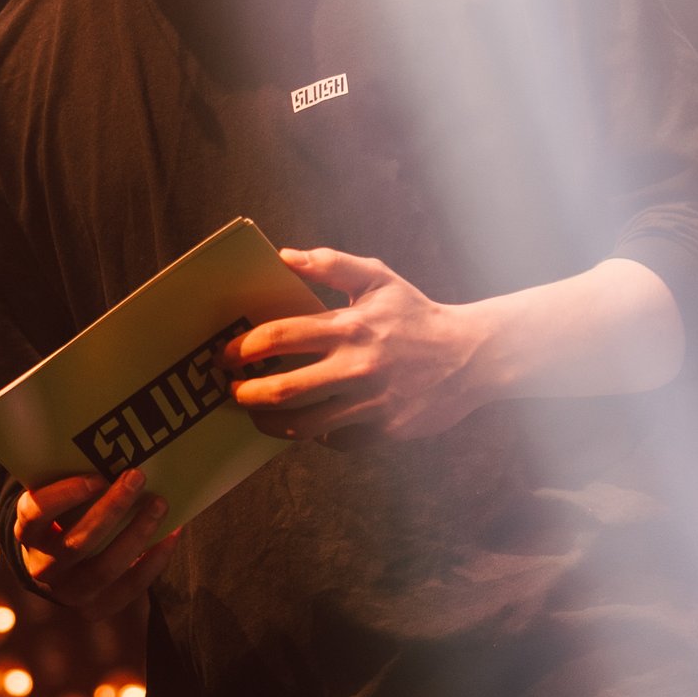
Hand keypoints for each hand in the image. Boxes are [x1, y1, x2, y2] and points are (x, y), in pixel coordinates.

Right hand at [15, 466, 177, 608]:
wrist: (57, 568)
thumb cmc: (64, 520)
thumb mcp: (57, 500)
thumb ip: (75, 483)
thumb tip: (118, 450)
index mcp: (26, 533)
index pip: (36, 514)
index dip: (65, 495)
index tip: (97, 477)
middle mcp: (42, 567)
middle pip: (76, 544)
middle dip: (111, 510)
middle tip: (137, 478)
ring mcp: (68, 593)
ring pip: (104, 569)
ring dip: (136, 535)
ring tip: (159, 504)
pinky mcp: (95, 609)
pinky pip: (128, 589)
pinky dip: (153, 561)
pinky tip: (171, 534)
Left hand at [226, 248, 493, 442]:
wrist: (471, 357)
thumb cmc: (416, 314)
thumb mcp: (378, 278)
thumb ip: (330, 263)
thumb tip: (283, 256)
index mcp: (349, 326)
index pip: (279, 337)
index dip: (243, 348)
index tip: (226, 354)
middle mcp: (357, 367)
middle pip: (282, 390)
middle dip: (246, 394)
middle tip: (232, 390)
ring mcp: (370, 404)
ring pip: (302, 426)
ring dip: (268, 423)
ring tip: (255, 415)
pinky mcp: (384, 431)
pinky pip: (335, 440)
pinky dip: (316, 435)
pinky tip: (307, 424)